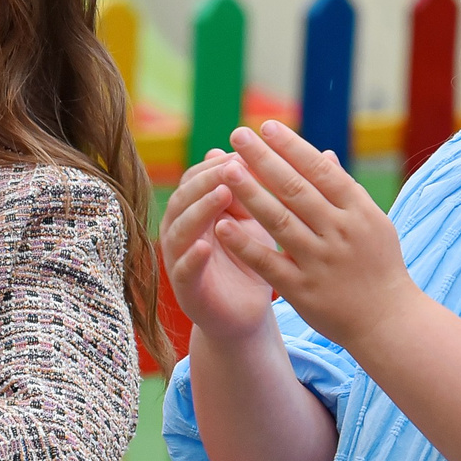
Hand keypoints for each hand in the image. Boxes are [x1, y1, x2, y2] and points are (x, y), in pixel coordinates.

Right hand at [161, 154, 277, 346]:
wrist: (247, 314)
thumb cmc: (255, 261)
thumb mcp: (260, 220)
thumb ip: (261, 188)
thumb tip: (281, 146)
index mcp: (199, 210)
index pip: (200, 177)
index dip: (220, 163)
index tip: (246, 151)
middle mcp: (182, 230)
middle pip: (185, 196)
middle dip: (209, 179)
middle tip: (233, 165)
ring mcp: (179, 260)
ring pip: (179, 228)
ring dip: (199, 209)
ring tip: (222, 194)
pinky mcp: (186, 290)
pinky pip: (182, 269)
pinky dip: (191, 257)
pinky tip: (206, 246)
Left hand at [214, 121, 424, 349]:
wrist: (389, 322)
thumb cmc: (379, 265)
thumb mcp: (373, 223)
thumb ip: (345, 190)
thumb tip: (323, 153)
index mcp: (358, 212)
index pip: (320, 170)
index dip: (292, 146)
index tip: (266, 126)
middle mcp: (340, 232)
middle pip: (296, 189)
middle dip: (264, 159)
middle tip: (238, 135)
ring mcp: (320, 261)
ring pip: (279, 221)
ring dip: (250, 193)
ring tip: (226, 170)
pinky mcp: (303, 291)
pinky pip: (268, 263)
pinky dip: (245, 244)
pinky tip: (222, 224)